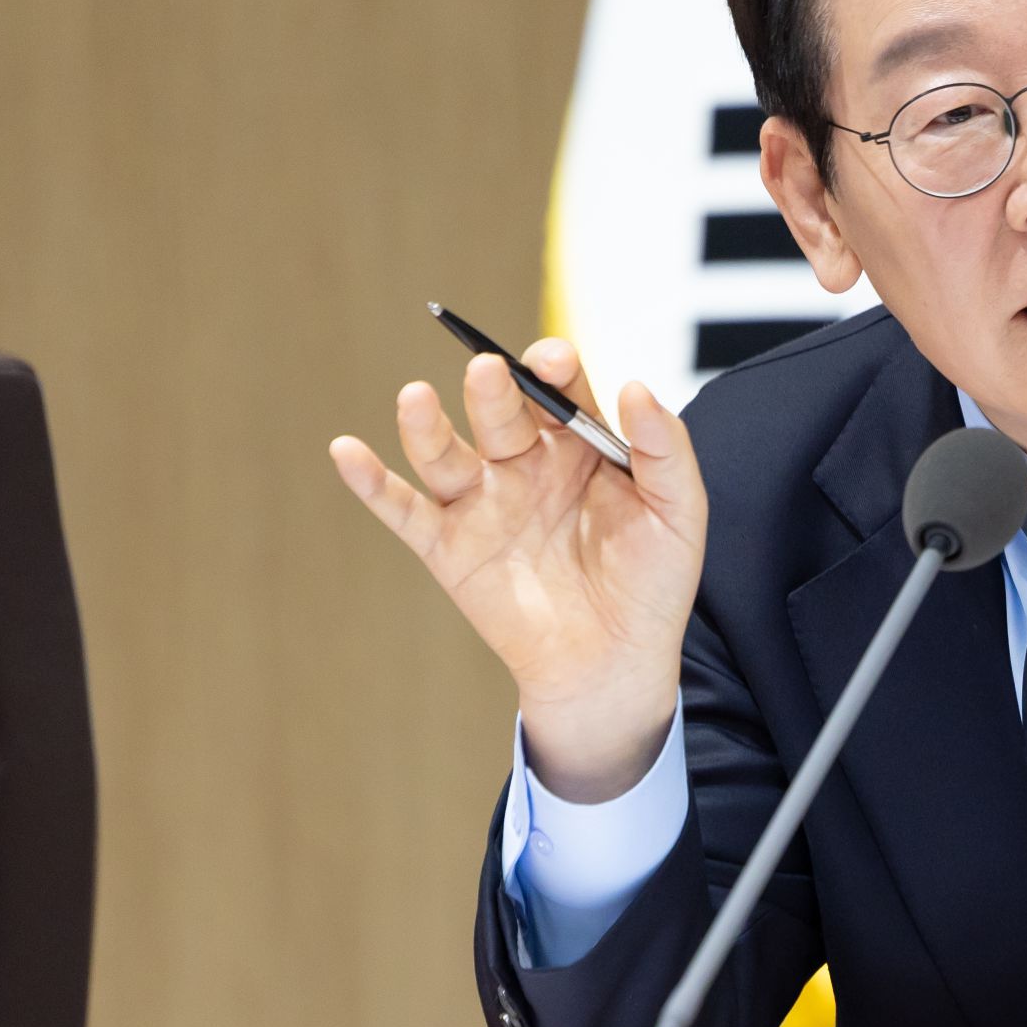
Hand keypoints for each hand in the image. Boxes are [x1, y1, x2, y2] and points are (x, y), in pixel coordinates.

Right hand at [329, 340, 705, 798]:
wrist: (615, 664)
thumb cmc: (651, 585)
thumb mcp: (679, 513)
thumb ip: (666, 450)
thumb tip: (638, 387)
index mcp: (579, 444)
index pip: (559, 388)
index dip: (553, 368)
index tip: (552, 361)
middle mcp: (524, 462)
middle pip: (501, 411)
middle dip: (494, 389)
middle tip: (490, 372)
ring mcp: (483, 503)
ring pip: (445, 451)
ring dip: (426, 424)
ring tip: (416, 398)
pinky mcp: (448, 547)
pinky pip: (403, 509)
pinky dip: (371, 482)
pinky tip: (346, 451)